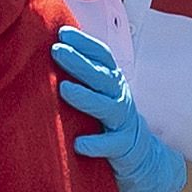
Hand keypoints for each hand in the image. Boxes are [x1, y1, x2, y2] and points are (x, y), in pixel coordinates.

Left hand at [52, 26, 188, 191]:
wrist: (143, 158)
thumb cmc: (109, 122)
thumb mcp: (99, 96)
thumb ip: (82, 78)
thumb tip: (49, 52)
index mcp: (113, 83)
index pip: (103, 56)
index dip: (85, 43)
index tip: (62, 33)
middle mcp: (120, 98)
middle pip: (102, 77)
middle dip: (79, 62)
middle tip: (56, 51)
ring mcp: (123, 123)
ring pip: (107, 107)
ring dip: (86, 97)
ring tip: (64, 89)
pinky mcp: (124, 148)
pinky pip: (111, 146)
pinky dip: (96, 144)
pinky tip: (78, 144)